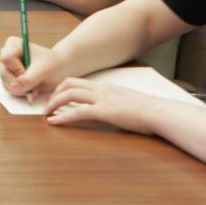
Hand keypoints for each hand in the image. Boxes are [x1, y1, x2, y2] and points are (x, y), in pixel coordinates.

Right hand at [0, 36, 65, 100]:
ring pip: (6, 83)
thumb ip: (29, 78)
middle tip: (34, 83)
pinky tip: (32, 88)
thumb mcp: (43, 70)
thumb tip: (14, 86)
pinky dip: (21, 92)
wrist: (58, 70)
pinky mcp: (8, 79)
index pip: (6, 58)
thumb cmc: (52, 64)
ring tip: (35, 85)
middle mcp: (6, 55)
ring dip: (21, 89)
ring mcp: (6, 68)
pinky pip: (9, 90)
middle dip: (19, 82)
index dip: (17, 69)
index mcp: (13, 45)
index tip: (29, 73)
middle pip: (4, 73)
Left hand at [41, 77, 166, 134]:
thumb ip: (114, 102)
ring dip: (54, 103)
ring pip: (69, 95)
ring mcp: (102, 99)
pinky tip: (55, 122)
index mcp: (106, 87)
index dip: (63, 88)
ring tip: (46, 113)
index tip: (55, 97)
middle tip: (47, 105)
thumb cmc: (147, 111)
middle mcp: (101, 89)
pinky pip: (78, 112)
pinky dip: (63, 117)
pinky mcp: (104, 111)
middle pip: (69, 84)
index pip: (78, 82)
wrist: (159, 112)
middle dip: (54, 93)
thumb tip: (108, 109)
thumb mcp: (127, 102)